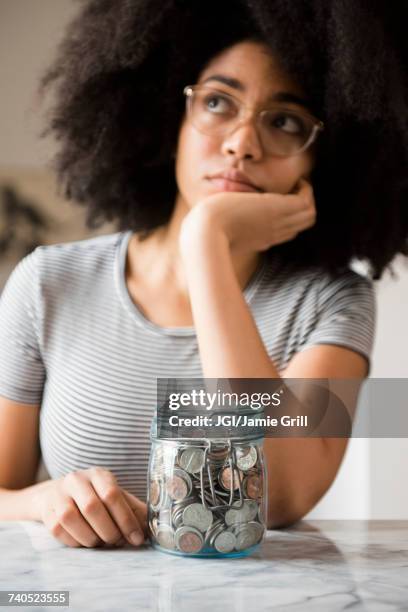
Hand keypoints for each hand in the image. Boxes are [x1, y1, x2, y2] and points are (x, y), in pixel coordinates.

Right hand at [32, 467, 147, 547]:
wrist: (58, 494)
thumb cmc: (95, 498)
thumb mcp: (116, 497)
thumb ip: (134, 510)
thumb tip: (155, 528)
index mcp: (98, 474)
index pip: (112, 494)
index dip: (126, 519)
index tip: (136, 539)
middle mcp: (76, 480)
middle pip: (92, 507)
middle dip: (108, 531)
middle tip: (117, 542)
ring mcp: (58, 494)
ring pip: (71, 519)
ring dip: (90, 538)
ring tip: (101, 542)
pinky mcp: (46, 511)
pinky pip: (59, 530)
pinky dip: (75, 541)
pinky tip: (85, 541)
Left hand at [180, 177, 315, 255]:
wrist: (205, 233)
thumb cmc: (202, 231)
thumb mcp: (213, 226)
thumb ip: (218, 221)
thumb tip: (203, 212)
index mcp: (257, 239)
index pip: (284, 231)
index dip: (286, 216)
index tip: (278, 199)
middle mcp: (271, 234)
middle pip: (300, 224)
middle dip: (301, 205)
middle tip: (293, 187)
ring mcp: (277, 223)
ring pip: (308, 215)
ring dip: (306, 196)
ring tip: (296, 182)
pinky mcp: (278, 210)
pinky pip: (307, 202)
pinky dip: (305, 190)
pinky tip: (294, 180)